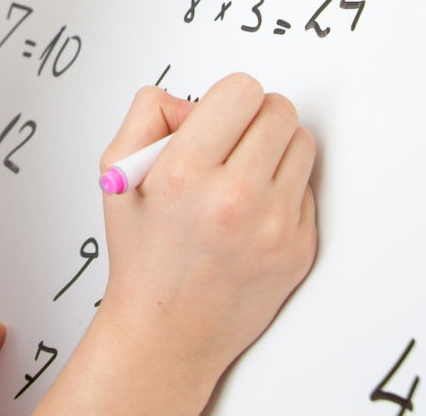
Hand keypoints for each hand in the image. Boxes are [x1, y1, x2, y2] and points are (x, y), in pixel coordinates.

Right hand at [36, 72, 316, 413]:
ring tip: (245, 172)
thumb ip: (146, 114)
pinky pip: (308, 187)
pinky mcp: (299, 249)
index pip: (242, 90)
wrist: (167, 334)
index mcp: (184, 175)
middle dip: (254, 118)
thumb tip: (191, 100)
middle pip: (280, 110)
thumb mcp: (116, 176)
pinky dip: (285, 189)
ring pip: (303, 143)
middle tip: (232, 142)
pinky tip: (253, 210)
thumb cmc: (143, 257)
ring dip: (276, 148)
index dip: (228, 98)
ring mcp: (273, 228)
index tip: (218, 117)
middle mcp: (234, 201)